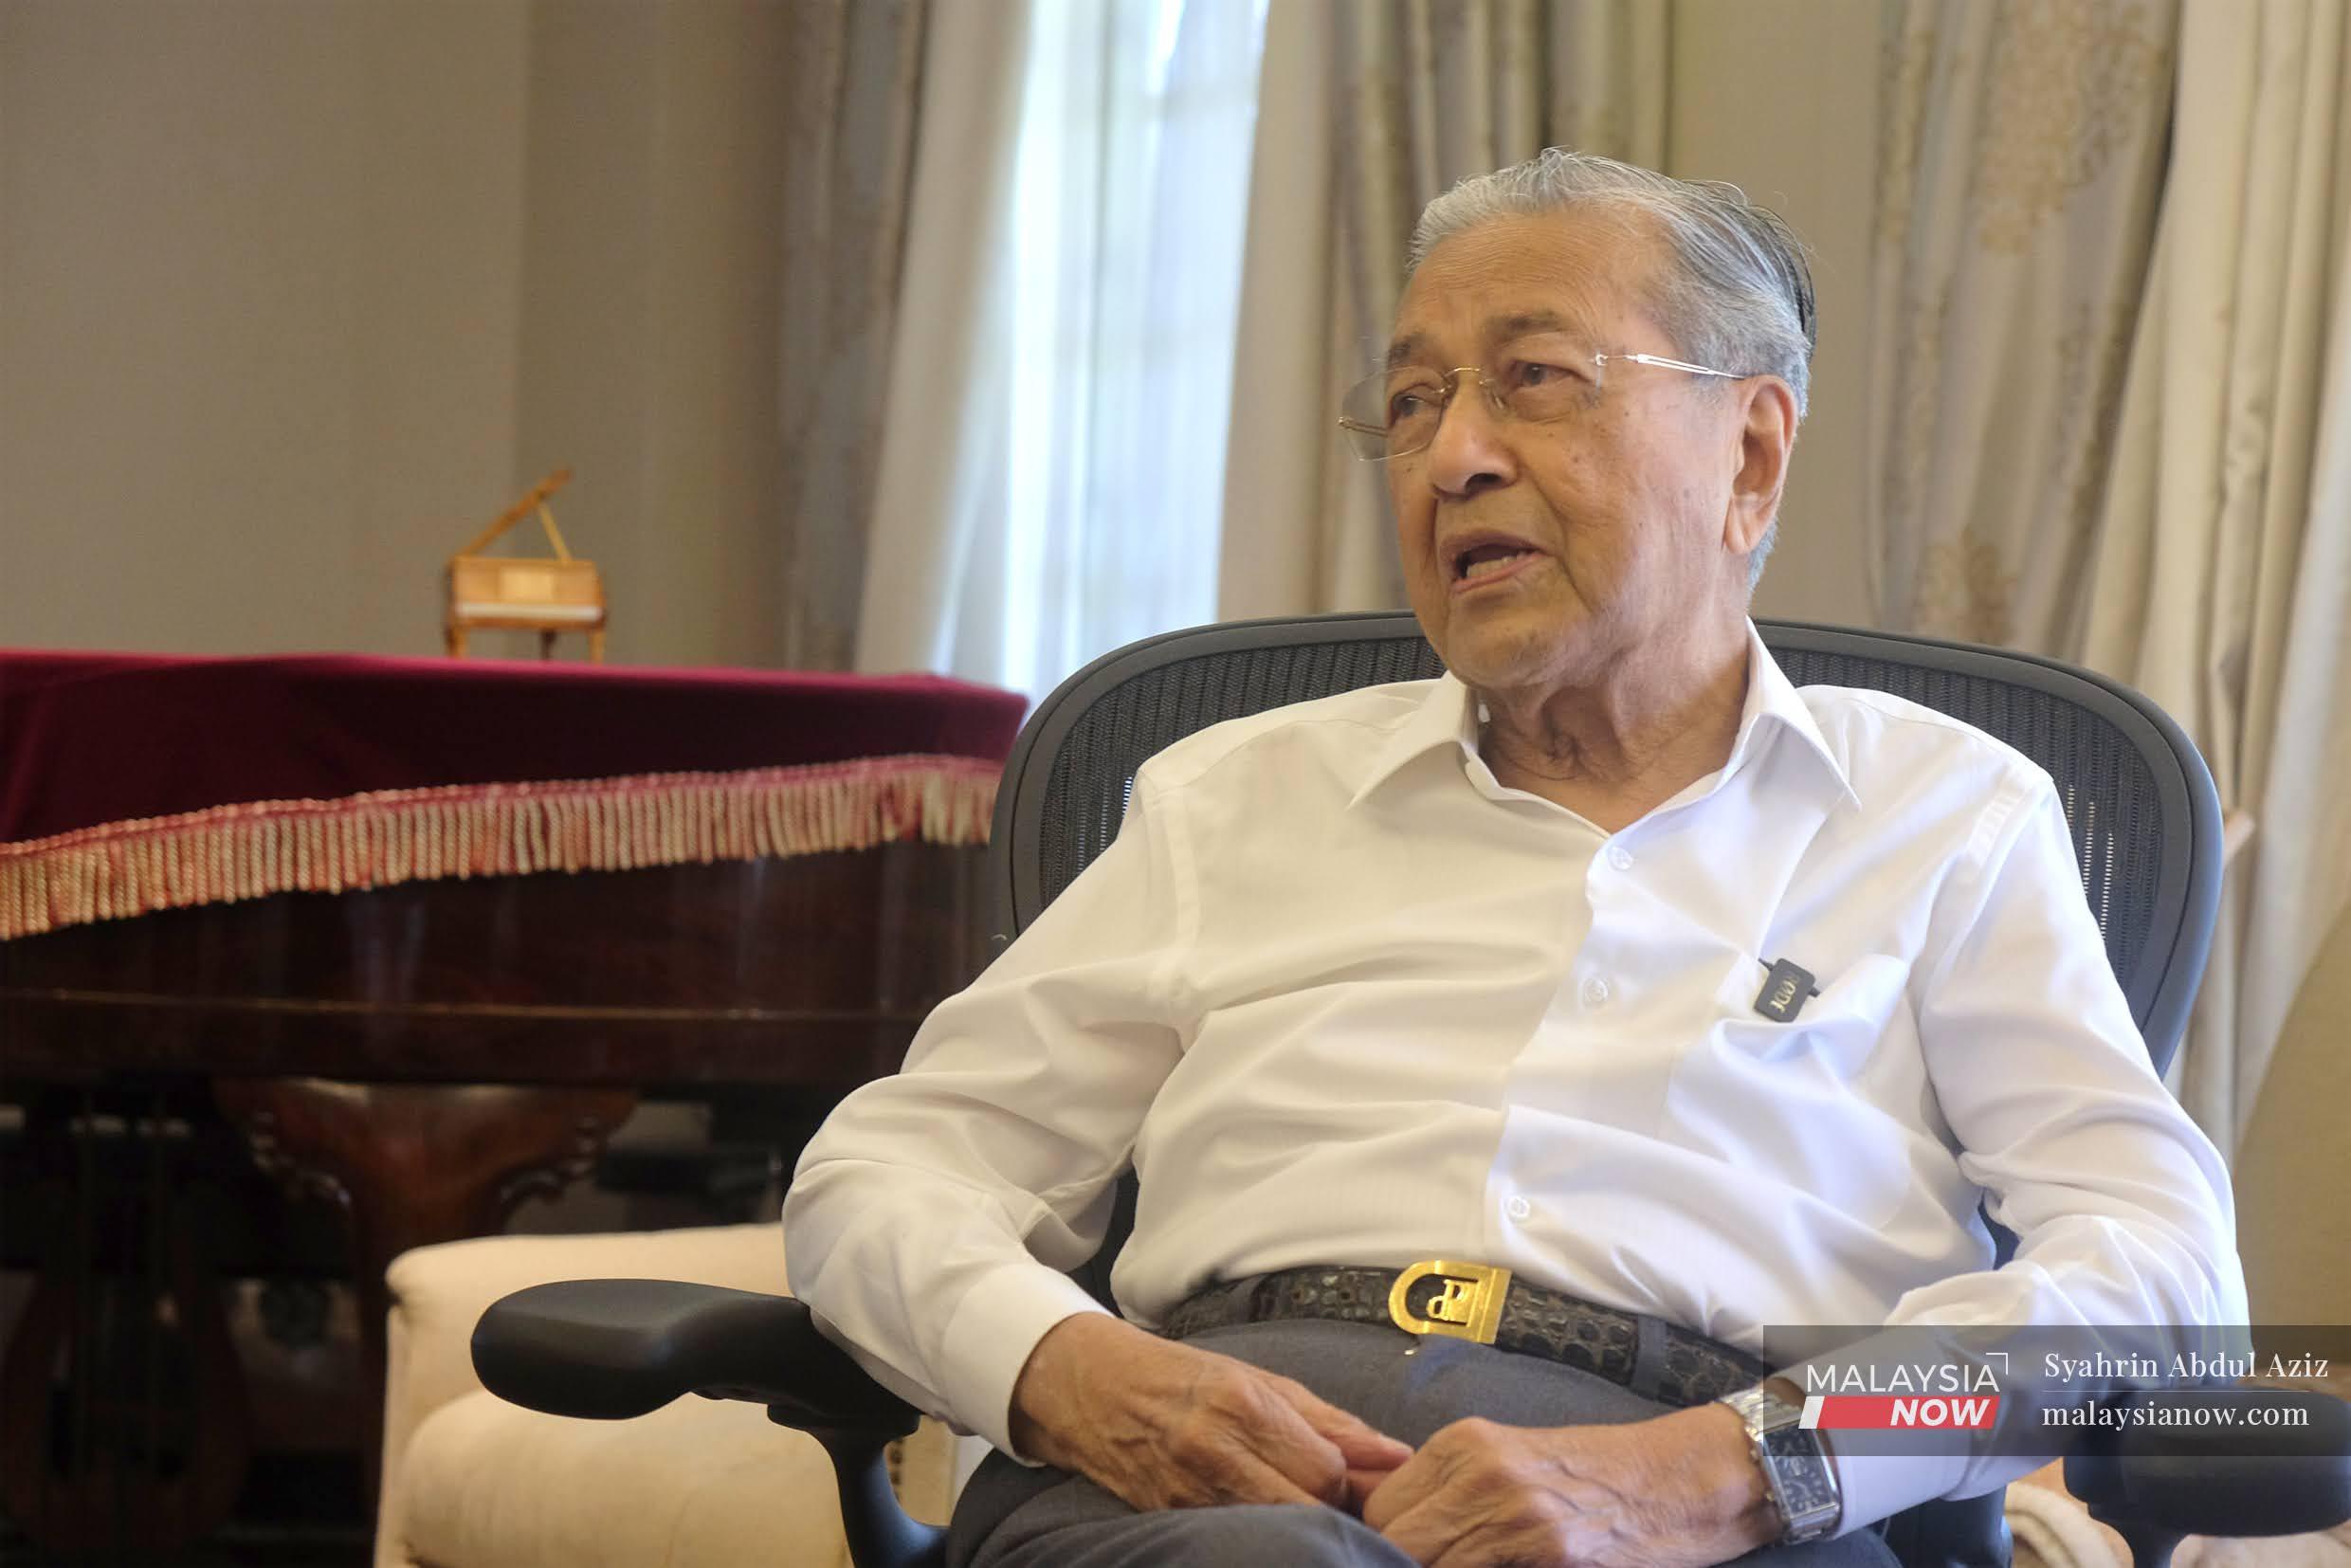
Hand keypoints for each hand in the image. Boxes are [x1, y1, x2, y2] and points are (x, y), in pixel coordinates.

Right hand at [1009, 1313, 1412, 1513]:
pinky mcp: (1171, 1520)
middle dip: (1329, 1513)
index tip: (1352, 1480)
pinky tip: (1266, 1523)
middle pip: (1304, 1509)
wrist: (1090, 1388)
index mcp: (1243, 1404)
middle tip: (1338, 1507)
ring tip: (1300, 1511)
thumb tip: (1396, 1455)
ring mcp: (1188, 1493)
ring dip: (1298, 1528)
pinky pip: (1236, 1537)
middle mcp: (1214, 1451)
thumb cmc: (1181, 1377)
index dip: (1351, 1483)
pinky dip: (1261, 1536)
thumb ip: (1330, 1422)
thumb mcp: (1259, 1379)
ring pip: (1274, 1533)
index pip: (1327, 1471)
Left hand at [1359, 1404, 1778, 1566]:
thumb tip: (1392, 1535)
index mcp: (1464, 1444)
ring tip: (1477, 1566)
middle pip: (1395, 1539)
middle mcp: (1482, 1471)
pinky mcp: (1551, 1552)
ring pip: (1427, 1561)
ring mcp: (1516, 1515)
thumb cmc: (1598, 1477)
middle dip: (1402, 1564)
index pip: (1380, 1509)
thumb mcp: (1513, 1462)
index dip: (1383, 1546)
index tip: (1392, 1560)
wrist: (1682, 1479)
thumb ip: (1452, 1492)